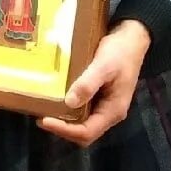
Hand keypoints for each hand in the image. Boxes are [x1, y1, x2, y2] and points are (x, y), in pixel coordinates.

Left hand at [38, 19, 149, 146]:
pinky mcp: (98, 95)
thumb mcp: (104, 66)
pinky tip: (54, 99)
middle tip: (40, 116)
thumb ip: (88, 84)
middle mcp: (109, 112)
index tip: (43, 120)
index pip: (87, 132)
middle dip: (62, 129)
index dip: (65, 130)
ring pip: (82, 122)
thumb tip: (69, 103)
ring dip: (64, 120)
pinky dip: (68, 109)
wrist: (131, 38)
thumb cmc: (119, 52)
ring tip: (43, 109)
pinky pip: (82, 109)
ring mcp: (104, 104)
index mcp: (113, 110)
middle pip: (84, 132)